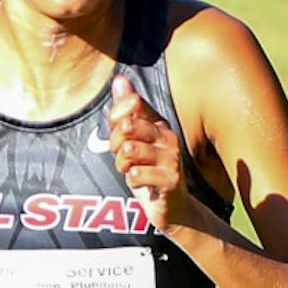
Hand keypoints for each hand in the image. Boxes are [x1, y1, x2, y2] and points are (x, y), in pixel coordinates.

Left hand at [107, 76, 192, 233]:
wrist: (172, 208)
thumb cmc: (150, 172)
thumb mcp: (133, 140)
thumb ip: (125, 111)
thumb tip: (120, 78)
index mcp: (159, 124)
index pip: (131, 106)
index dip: (115, 119)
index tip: (117, 134)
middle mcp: (168, 137)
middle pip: (127, 126)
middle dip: (115, 144)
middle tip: (122, 158)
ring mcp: (172, 158)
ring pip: (129, 150)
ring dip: (123, 165)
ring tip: (132, 171)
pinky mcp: (171, 179)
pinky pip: (137, 174)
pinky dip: (132, 181)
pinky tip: (143, 183)